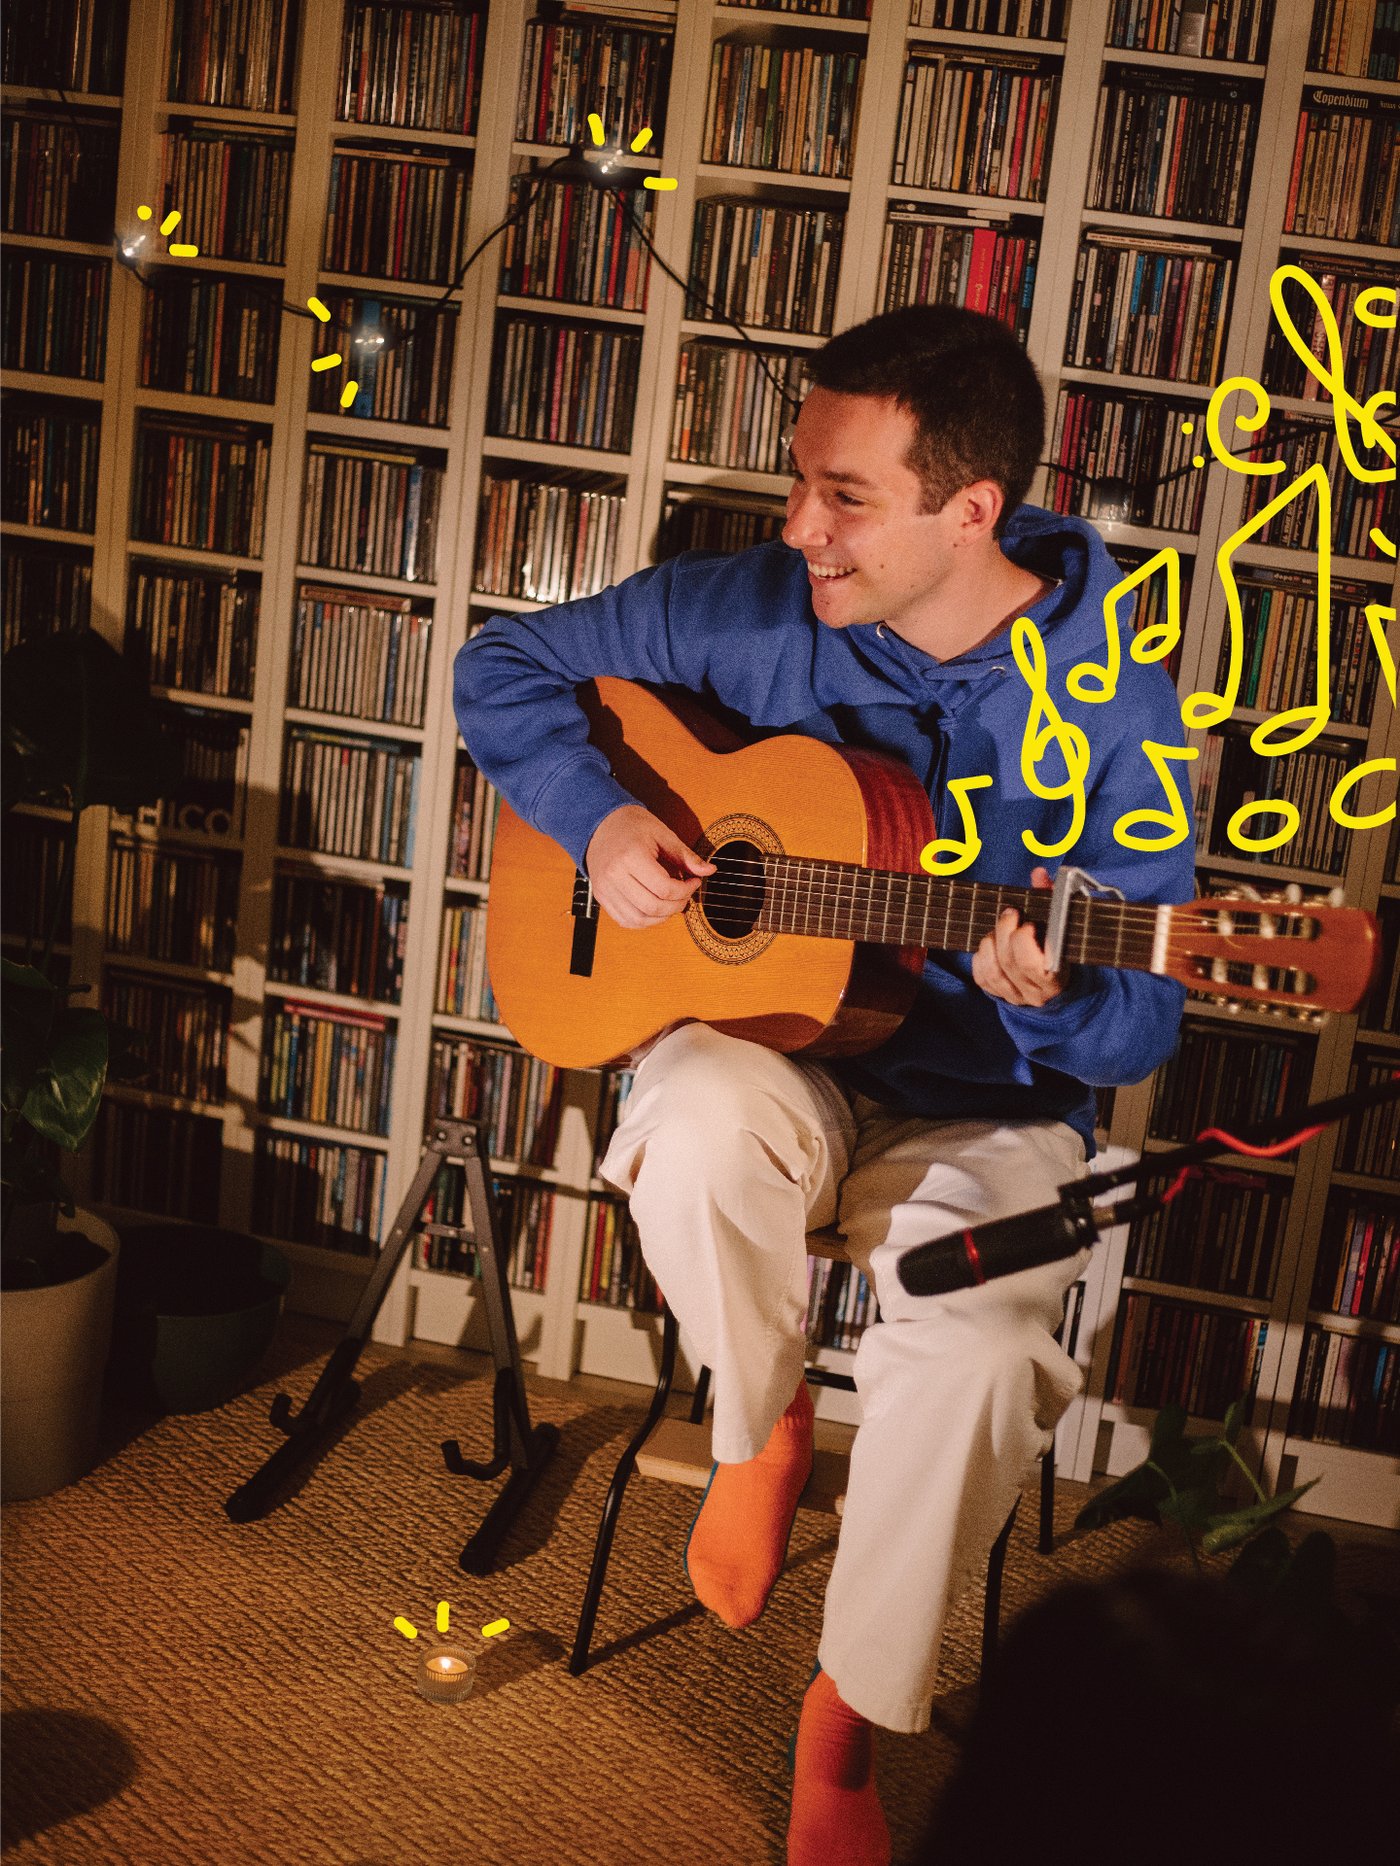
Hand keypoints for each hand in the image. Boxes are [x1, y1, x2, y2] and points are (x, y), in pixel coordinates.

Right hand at [585, 804, 715, 929]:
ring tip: (672, 903)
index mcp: (630, 856)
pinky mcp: (601, 897)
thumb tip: (710, 871)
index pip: (664, 888)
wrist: (601, 824)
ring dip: (662, 917)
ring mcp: (605, 888)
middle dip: (677, 905)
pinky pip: (625, 920)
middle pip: (652, 907)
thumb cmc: (634, 826)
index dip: (686, 890)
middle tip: (686, 894)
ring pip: (639, 919)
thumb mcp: (663, 834)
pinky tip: (656, 909)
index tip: (694, 881)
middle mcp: (614, 875)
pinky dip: (644, 921)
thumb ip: (686, 856)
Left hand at [972, 865, 1063, 1006]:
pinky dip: (981, 958)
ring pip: (993, 971)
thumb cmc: (1061, 947)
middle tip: (1010, 914)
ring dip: (991, 944)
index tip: (1026, 922)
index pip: (1031, 963)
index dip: (1022, 940)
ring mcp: (1017, 996)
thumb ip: (1051, 898)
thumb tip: (1038, 874)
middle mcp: (1036, 992)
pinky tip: (990, 945)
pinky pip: (982, 978)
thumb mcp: (1062, 925)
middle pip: (1009, 962)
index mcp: (1057, 976)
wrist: (1059, 983)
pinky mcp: (1001, 996)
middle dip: (1005, 932)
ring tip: (998, 930)